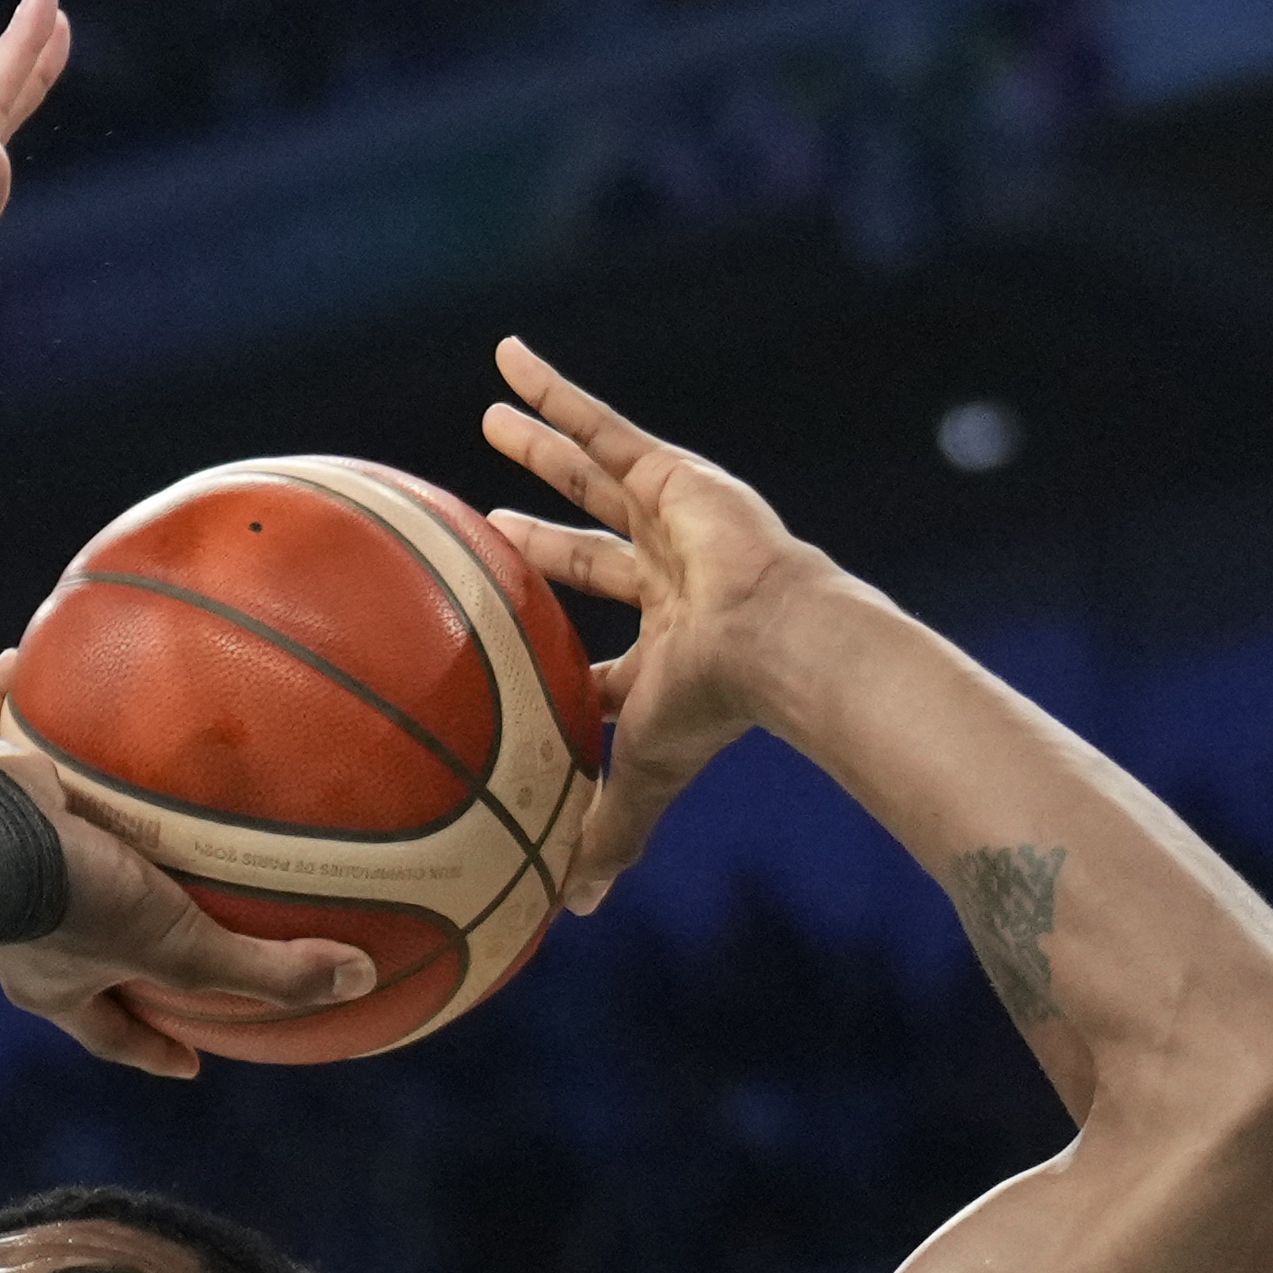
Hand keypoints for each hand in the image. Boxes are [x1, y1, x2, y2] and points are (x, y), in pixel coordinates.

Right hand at [0, 748, 374, 1079]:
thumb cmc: (74, 909)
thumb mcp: (184, 948)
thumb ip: (265, 971)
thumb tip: (360, 981)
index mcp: (61, 981)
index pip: (113, 1033)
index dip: (153, 1049)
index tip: (188, 1062)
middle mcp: (17, 931)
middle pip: (60, 946)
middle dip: (94, 939)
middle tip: (137, 920)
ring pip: (20, 847)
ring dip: (52, 818)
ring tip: (88, 779)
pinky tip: (25, 659)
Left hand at [478, 335, 845, 909]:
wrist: (779, 646)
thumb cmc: (721, 711)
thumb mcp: (648, 771)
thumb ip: (611, 831)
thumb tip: (572, 914)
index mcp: (666, 651)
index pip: (599, 651)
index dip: (556, 650)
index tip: (512, 647)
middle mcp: (668, 580)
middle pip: (589, 552)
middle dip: (545, 537)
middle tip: (498, 522)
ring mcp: (673, 522)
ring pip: (592, 476)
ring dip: (543, 448)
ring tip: (493, 420)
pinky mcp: (674, 474)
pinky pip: (600, 421)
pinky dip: (554, 390)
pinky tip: (508, 358)